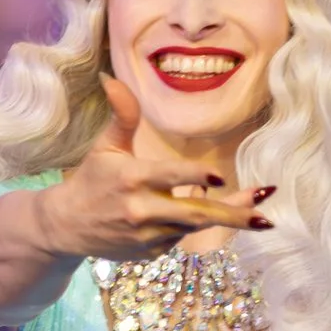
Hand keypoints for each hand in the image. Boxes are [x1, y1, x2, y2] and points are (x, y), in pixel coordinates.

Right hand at [31, 77, 272, 260]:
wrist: (66, 226)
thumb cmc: (91, 180)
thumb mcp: (105, 146)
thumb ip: (122, 116)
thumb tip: (114, 79)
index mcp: (131, 178)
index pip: (168, 176)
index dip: (194, 177)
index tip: (219, 176)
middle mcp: (141, 210)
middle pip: (194, 214)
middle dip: (232, 215)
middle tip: (265, 216)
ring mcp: (148, 234)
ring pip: (195, 227)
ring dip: (228, 220)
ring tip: (260, 217)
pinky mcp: (151, 251)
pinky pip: (182, 236)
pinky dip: (196, 225)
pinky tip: (209, 213)